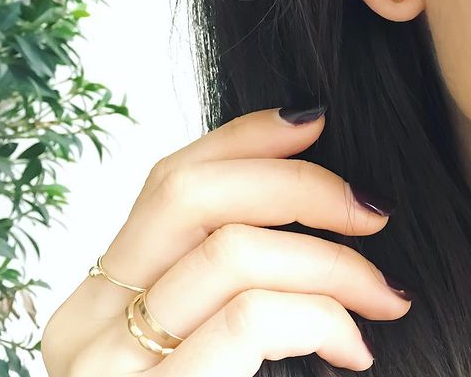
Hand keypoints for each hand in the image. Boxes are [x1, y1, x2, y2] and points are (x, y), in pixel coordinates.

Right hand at [41, 106, 411, 375]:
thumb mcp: (207, 321)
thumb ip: (227, 262)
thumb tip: (312, 184)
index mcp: (104, 288)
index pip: (169, 176)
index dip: (243, 136)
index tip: (314, 119)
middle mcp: (88, 320)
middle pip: (191, 194)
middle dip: (296, 184)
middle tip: (369, 207)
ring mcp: (108, 369)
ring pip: (231, 251)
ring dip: (330, 260)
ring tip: (382, 291)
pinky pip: (249, 320)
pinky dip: (319, 314)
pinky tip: (354, 345)